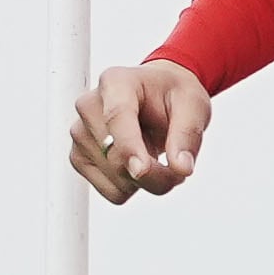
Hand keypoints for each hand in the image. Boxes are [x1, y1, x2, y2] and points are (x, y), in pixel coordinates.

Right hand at [71, 60, 212, 202]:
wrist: (157, 96)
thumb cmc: (171, 95)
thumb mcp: (193, 106)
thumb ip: (187, 135)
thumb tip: (181, 168)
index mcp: (116, 82)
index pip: (117, 117)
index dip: (129, 147)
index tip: (141, 170)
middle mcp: (89, 106)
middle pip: (117, 159)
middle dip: (156, 172)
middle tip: (179, 159)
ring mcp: (80, 134)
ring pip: (117, 182)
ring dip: (146, 180)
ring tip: (153, 151)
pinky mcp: (79, 158)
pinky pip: (112, 192)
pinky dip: (133, 187)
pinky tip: (139, 162)